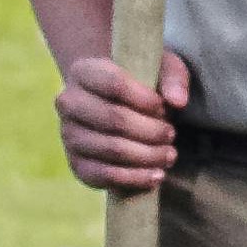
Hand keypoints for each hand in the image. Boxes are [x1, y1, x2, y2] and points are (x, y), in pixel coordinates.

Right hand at [55, 51, 192, 192]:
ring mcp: (69, 136)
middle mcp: (68, 103)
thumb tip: (177, 102)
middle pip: (113, 119)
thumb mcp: (160, 68)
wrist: (112, 103)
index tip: (164, 107)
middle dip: (150, 131)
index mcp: (83, 71)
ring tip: (169, 154)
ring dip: (147, 156)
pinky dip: (134, 178)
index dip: (145, 99)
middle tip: (171, 134)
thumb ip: (173, 78)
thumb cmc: (139, 82)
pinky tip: (156, 175)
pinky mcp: (76, 164)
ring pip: (111, 149)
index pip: (114, 84)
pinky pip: (104, 175)